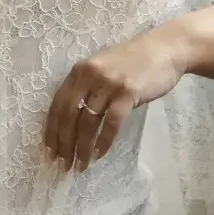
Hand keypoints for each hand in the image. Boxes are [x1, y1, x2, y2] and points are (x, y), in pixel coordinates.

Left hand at [42, 25, 187, 172]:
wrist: (165, 48)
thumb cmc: (134, 61)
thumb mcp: (102, 68)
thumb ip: (87, 88)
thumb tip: (74, 121)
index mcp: (79, 71)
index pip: (57, 105)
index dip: (51, 131)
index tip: (48, 153)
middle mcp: (90, 76)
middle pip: (69, 116)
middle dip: (63, 144)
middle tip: (62, 165)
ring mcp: (109, 84)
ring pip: (88, 122)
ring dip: (82, 148)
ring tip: (80, 165)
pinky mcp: (128, 92)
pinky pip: (111, 122)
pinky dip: (104, 141)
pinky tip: (99, 154)